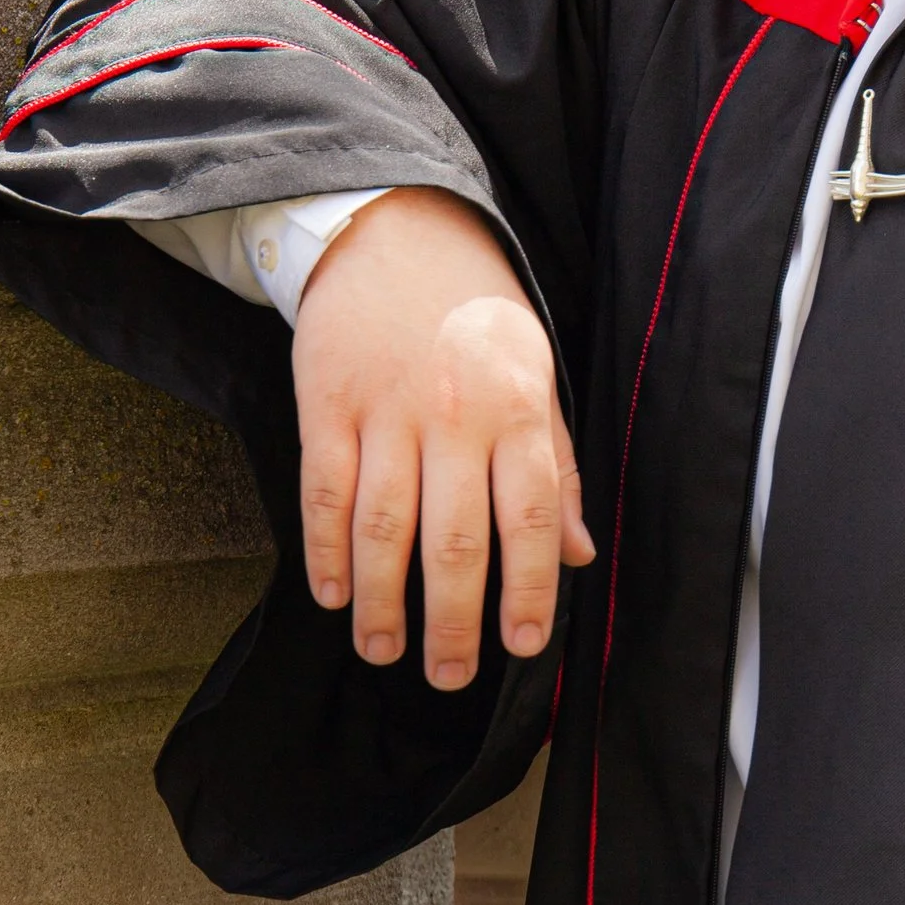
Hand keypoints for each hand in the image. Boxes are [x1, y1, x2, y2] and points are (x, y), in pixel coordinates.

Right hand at [292, 187, 592, 690]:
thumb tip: (579, 555)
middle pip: (454, 540)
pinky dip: (325, 550)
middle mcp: (455, 415)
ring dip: (383, 601)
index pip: (530, 520)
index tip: (522, 647)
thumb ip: (556, 467)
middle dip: (452, 621)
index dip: (527, 591)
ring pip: (383, 527)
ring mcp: (386, 410)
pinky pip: (325, 491)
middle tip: (449, 676)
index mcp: (518, 409)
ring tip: (385, 651)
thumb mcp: (537, 374)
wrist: (395, 229)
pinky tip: (334, 593)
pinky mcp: (327, 402)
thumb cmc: (476, 310)